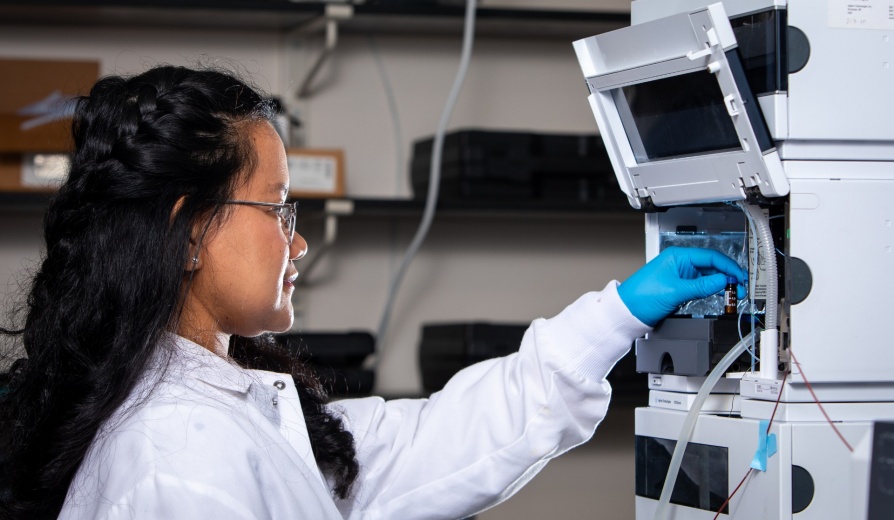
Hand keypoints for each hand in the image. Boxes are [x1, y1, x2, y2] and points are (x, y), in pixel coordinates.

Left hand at [617, 247, 745, 325]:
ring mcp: (681, 275)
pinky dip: (712, 290)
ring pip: (708, 276)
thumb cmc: (642, 297)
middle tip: (740, 288)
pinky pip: (701, 285)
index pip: (710, 256)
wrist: (627, 311)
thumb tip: (722, 281)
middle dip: (728, 276)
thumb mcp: (675, 291)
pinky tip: (721, 294)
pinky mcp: (680, 286)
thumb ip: (701, 286)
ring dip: (722, 284)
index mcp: (678, 256)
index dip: (728, 266)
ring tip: (734, 293)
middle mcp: (680, 263)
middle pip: (711, 266)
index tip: (739, 277)